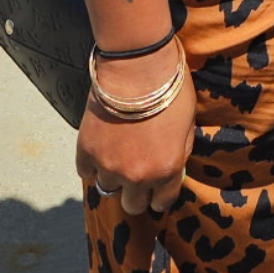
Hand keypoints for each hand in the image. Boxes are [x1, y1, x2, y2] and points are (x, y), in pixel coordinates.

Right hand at [76, 62, 195, 215]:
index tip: (156, 187)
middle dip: (136, 193)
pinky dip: (91, 164)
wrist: (137, 66)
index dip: (159, 195)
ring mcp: (109, 165)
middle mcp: (137, 175)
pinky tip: (100, 149)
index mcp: (166, 170)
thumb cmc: (170, 89)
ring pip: (107, 188)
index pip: (161, 203)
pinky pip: (85, 172)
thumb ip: (179, 153)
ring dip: (113, 176)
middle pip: (132, 205)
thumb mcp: (188, 125)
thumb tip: (173, 166)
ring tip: (117, 156)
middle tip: (135, 175)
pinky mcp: (86, 150)